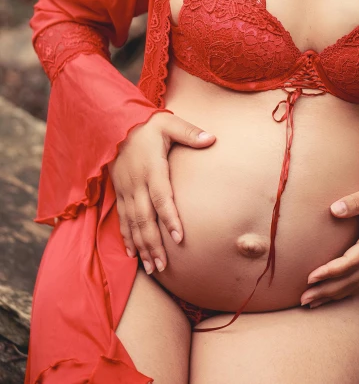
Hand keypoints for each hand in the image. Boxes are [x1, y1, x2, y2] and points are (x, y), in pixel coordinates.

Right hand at [107, 111, 215, 275]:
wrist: (115, 124)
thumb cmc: (147, 125)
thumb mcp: (169, 123)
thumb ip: (190, 133)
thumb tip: (212, 139)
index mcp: (151, 169)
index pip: (161, 197)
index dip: (169, 218)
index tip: (179, 237)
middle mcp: (136, 183)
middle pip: (145, 219)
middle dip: (153, 244)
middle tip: (162, 266)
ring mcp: (125, 190)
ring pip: (132, 224)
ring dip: (140, 247)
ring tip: (151, 268)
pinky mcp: (118, 192)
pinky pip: (122, 219)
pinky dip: (126, 238)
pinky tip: (132, 255)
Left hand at [300, 184, 358, 307]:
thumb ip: (354, 202)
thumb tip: (333, 209)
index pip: (352, 262)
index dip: (331, 271)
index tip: (311, 276)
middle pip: (351, 280)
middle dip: (327, 291)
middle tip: (303, 298)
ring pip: (355, 286)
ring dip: (333, 296)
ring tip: (310, 303)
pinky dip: (344, 293)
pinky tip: (328, 298)